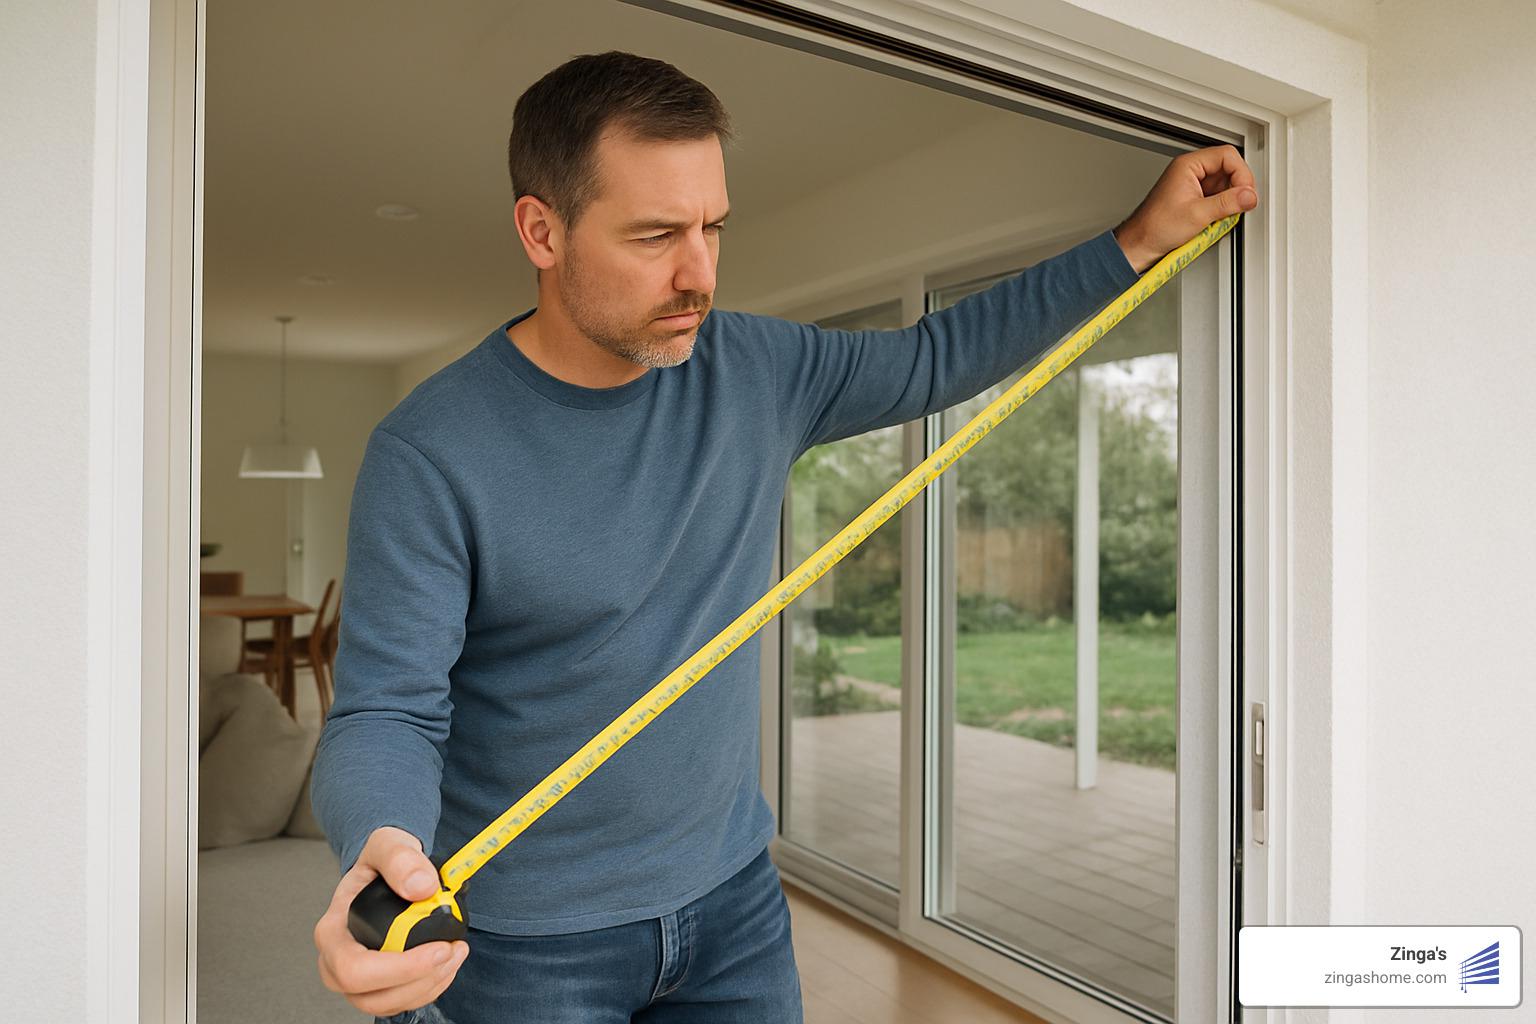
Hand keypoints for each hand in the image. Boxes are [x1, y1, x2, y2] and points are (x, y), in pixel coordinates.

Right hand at [314, 826, 469, 1015]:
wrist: (386, 870)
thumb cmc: (380, 861)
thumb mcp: (388, 844)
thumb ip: (400, 859)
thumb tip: (421, 888)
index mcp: (332, 930)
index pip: (353, 968)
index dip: (399, 968)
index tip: (438, 949)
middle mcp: (336, 961)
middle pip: (370, 996)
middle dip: (419, 979)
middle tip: (452, 950)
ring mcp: (354, 979)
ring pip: (387, 1004)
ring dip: (429, 985)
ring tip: (455, 952)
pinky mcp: (376, 985)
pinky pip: (400, 1001)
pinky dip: (430, 988)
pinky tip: (447, 962)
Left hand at [1113, 144, 1257, 273]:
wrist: (1140, 244)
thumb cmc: (1155, 226)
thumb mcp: (1197, 214)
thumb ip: (1227, 203)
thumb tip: (1249, 195)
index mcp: (1188, 165)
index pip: (1227, 155)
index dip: (1242, 173)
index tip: (1246, 192)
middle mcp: (1191, 172)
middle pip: (1229, 169)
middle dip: (1237, 188)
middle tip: (1241, 204)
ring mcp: (1194, 186)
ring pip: (1225, 186)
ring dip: (1230, 201)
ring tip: (1224, 216)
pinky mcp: (1195, 200)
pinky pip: (1218, 199)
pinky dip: (1222, 209)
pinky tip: (1216, 221)